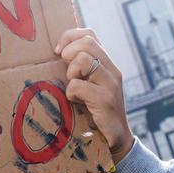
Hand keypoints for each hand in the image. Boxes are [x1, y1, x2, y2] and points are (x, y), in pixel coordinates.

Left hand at [56, 28, 134, 158]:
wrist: (116, 138)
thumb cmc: (96, 110)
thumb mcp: (90, 84)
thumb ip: (80, 68)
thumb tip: (57, 53)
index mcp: (107, 63)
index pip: (90, 34)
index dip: (70, 36)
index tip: (58, 51)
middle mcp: (112, 70)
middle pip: (87, 42)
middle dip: (69, 53)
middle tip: (66, 71)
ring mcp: (111, 84)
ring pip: (84, 60)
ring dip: (71, 72)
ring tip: (73, 85)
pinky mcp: (106, 100)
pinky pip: (79, 85)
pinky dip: (71, 92)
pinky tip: (75, 101)